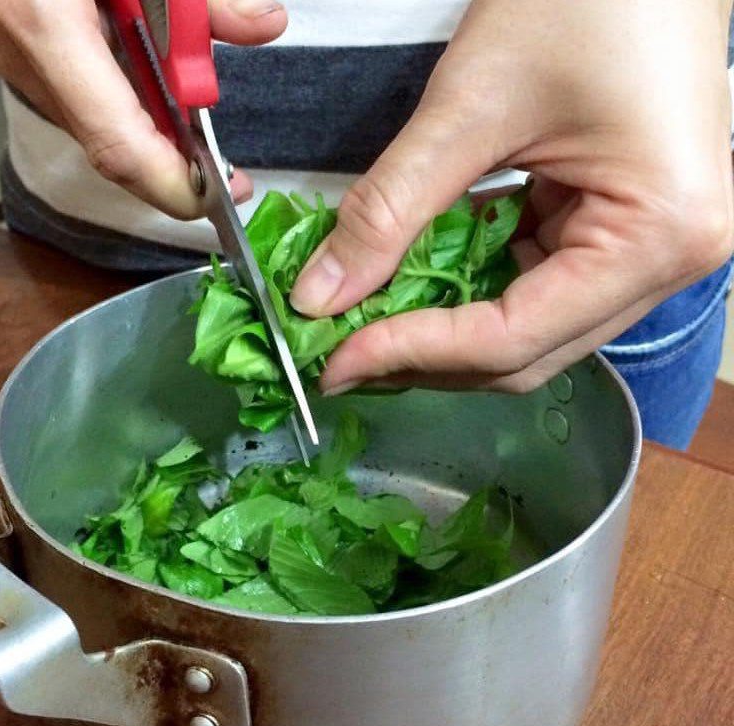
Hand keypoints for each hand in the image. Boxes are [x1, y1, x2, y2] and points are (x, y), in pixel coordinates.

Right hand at [0, 0, 287, 218]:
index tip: (214, 198)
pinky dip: (111, 92)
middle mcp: (7, 41)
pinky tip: (142, 76)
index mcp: (41, 15)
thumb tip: (264, 24)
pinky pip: (65, 89)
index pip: (117, 144)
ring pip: (85, 117)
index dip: (170, 185)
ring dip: (141, 121)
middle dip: (166, 158)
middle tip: (218, 168)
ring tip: (185, 109)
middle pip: (104, 138)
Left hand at [290, 0, 733, 394]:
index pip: (511, 337)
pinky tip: (419, 287)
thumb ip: (389, 208)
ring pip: (528, 336)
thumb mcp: (471, 103)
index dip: (413, 353)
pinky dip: (472, 297)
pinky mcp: (620, 238)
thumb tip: (321, 294)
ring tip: (370, 328)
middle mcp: (666, 263)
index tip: (336, 360)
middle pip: (524, 354)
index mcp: (655, 235)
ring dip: (444, 337)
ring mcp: (648, 255)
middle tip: (341, 355)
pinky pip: (537, 294)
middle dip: (425, 358)